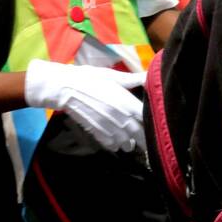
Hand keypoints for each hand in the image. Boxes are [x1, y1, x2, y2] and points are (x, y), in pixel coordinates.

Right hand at [23, 59, 144, 152]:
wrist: (66, 89)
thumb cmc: (90, 79)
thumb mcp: (113, 76)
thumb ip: (133, 79)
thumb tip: (149, 75)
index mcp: (127, 103)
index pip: (148, 118)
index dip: (153, 121)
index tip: (156, 121)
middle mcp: (121, 119)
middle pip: (141, 135)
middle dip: (145, 138)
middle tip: (148, 139)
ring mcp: (109, 129)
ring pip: (127, 143)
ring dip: (131, 143)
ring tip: (132, 141)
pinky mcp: (98, 134)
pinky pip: (113, 145)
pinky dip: (117, 145)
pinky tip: (117, 141)